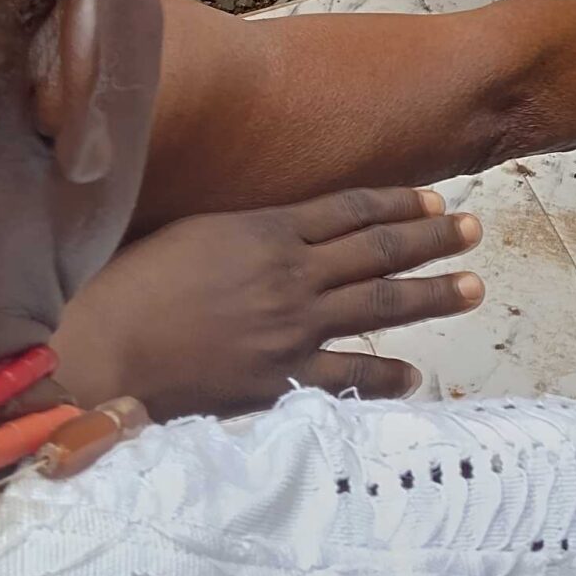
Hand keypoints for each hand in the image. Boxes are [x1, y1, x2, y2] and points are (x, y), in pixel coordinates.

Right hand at [50, 187, 483, 419]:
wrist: (101, 348)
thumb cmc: (129, 282)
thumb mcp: (191, 228)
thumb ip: (243, 225)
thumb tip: (279, 222)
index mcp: (266, 228)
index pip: (350, 208)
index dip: (397, 202)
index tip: (435, 198)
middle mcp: (291, 273)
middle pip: (378, 250)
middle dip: (432, 237)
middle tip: (474, 230)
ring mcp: (290, 327)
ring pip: (378, 306)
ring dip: (431, 294)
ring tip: (472, 287)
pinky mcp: (278, 378)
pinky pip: (346, 376)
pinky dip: (386, 376)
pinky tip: (416, 375)